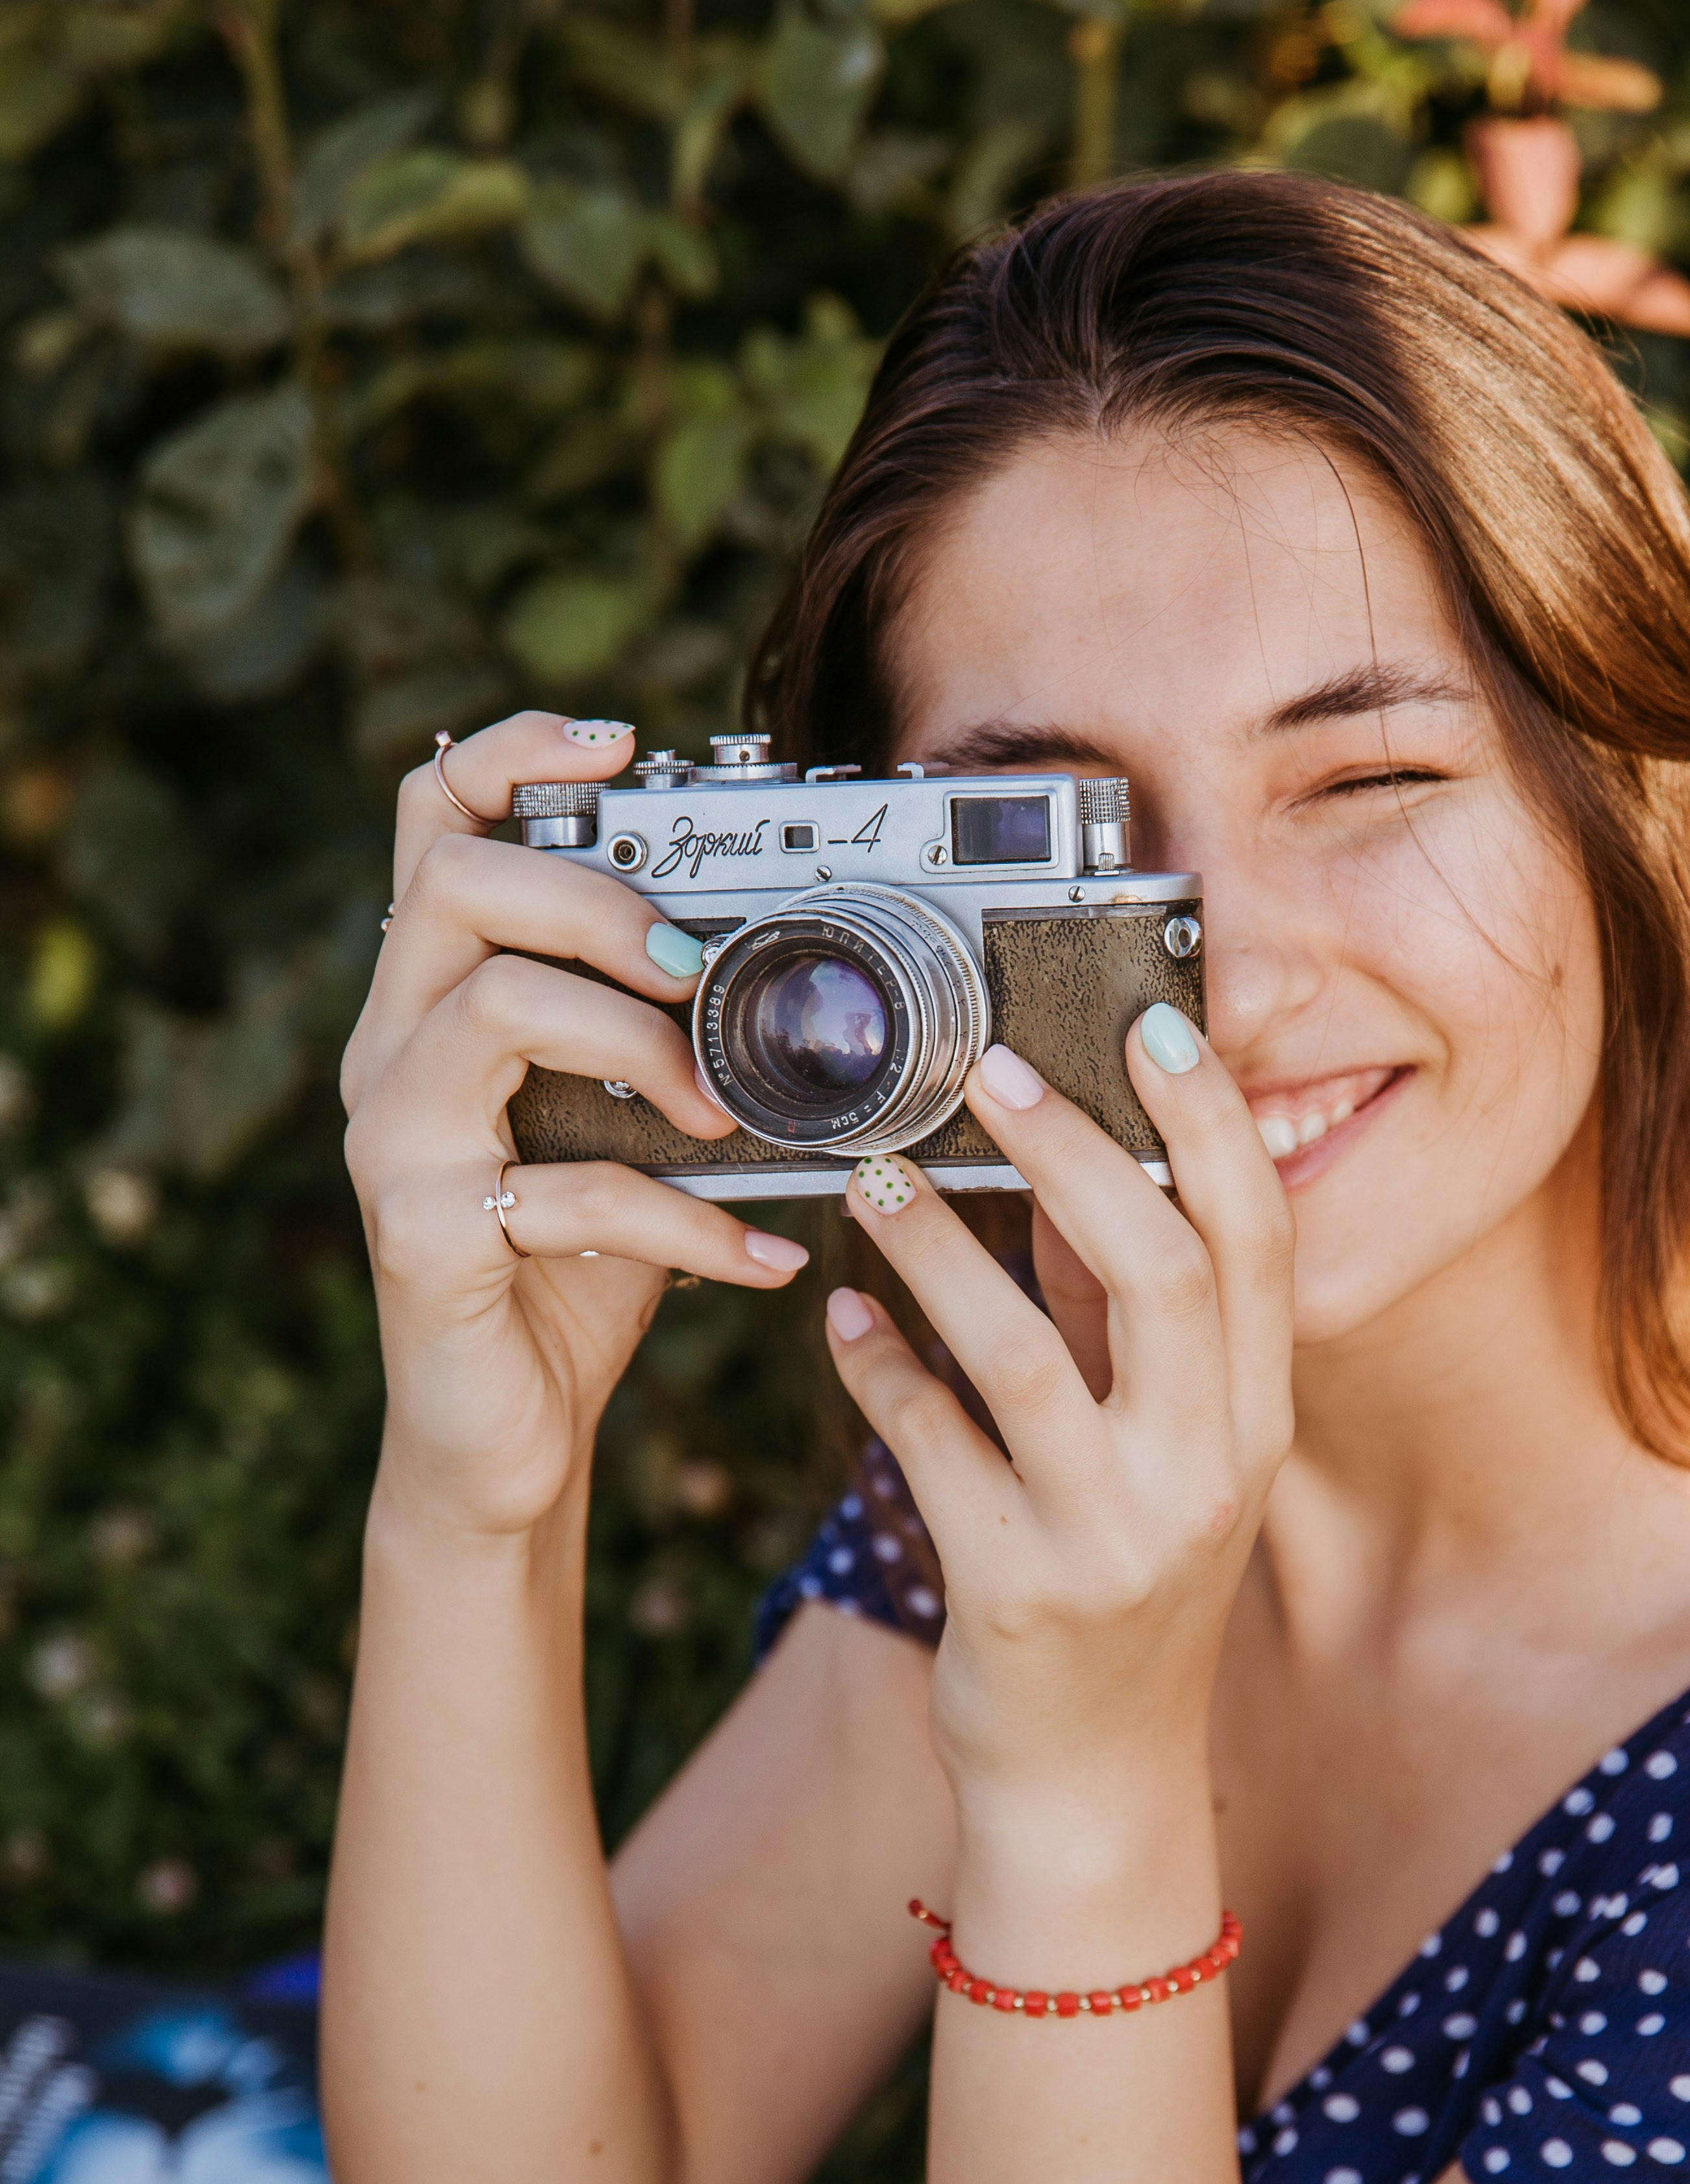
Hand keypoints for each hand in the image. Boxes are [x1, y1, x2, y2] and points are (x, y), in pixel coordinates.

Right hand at [343, 710, 808, 1539]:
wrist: (506, 1438)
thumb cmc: (574, 1274)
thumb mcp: (632, 1134)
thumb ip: (670, 1046)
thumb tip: (805, 976)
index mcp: (434, 1004)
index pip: (429, 823)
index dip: (513, 757)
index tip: (621, 745)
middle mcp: (390, 1053)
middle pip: (456, 886)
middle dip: (595, 903)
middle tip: (696, 966)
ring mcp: (393, 1141)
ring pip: (494, 1007)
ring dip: (636, 1042)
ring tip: (724, 1112)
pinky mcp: (423, 1234)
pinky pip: (563, 1191)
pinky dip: (685, 1222)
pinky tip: (761, 1255)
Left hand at [825, 1029, 1294, 1808]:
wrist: (1093, 1780)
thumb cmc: (1123, 1589)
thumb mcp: (1168, 1460)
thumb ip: (1133, 1329)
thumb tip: (1082, 1165)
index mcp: (1254, 1425)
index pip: (1254, 1240)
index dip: (1208, 1123)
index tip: (1149, 1024)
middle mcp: (1203, 1475)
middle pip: (1155, 1268)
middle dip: (1069, 1151)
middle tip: (987, 1072)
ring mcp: (1113, 1539)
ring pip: (1021, 1353)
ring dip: (937, 1249)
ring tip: (871, 1180)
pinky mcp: (1016, 1593)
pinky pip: (931, 1447)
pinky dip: (879, 1372)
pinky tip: (842, 1324)